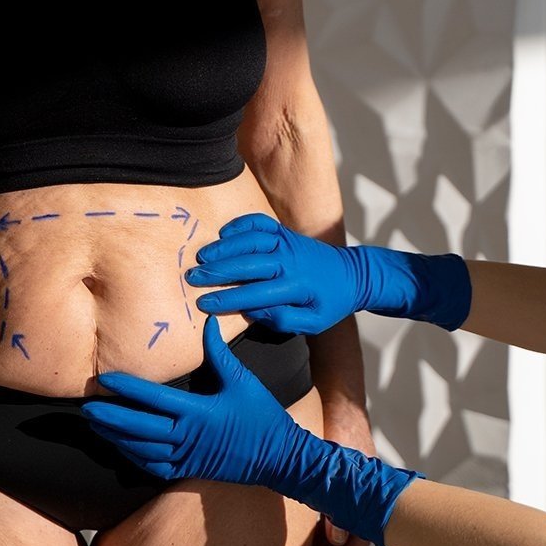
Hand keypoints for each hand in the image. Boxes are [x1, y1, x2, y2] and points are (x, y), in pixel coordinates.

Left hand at [82, 315, 298, 486]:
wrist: (279, 457)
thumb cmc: (262, 417)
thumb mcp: (242, 381)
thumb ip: (220, 354)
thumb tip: (209, 321)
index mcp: (198, 412)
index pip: (154, 399)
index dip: (127, 389)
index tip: (105, 380)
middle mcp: (187, 437)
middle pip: (139, 428)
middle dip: (110, 418)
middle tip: (85, 409)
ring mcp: (186, 457)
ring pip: (142, 450)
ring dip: (116, 438)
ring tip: (96, 426)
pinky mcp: (188, 470)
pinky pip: (154, 467)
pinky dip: (134, 458)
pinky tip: (121, 447)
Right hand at [185, 213, 471, 332]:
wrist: (352, 274)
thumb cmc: (330, 302)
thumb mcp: (314, 322)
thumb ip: (284, 320)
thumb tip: (254, 311)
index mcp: (297, 286)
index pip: (255, 293)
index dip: (228, 299)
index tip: (205, 304)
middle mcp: (290, 261)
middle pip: (248, 264)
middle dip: (218, 272)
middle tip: (192, 278)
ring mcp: (288, 242)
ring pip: (251, 240)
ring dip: (224, 248)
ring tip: (202, 258)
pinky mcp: (286, 232)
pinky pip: (260, 223)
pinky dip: (240, 225)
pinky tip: (223, 234)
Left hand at [309, 400, 377, 545]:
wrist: (339, 397)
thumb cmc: (342, 424)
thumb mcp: (338, 463)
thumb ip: (335, 498)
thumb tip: (337, 536)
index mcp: (367, 496)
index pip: (357, 541)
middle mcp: (360, 496)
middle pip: (347, 539)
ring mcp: (349, 489)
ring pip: (338, 528)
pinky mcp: (336, 481)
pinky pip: (330, 512)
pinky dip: (319, 528)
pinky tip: (305, 538)